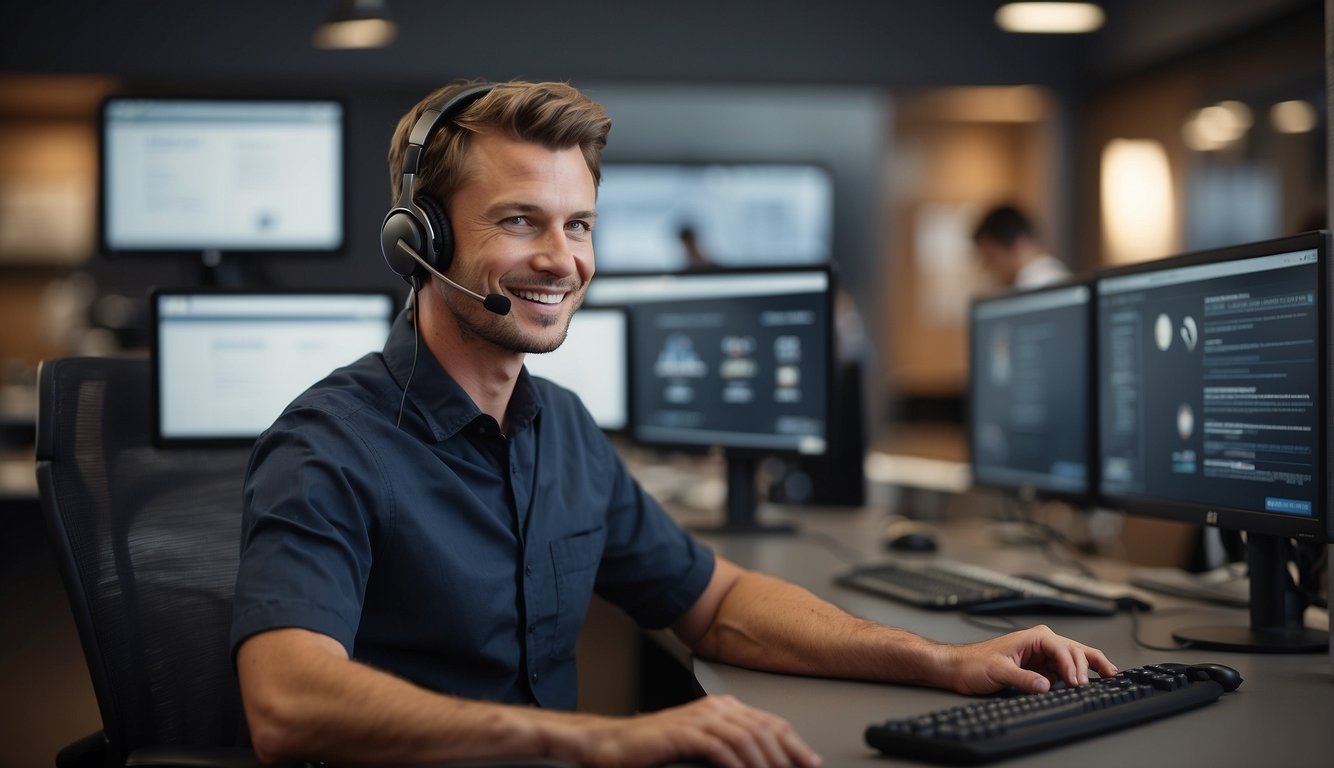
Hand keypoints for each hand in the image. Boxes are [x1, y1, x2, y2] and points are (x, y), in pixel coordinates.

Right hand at [572, 694, 821, 767]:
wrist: (614, 743)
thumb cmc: (655, 748)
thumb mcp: (701, 744)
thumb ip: (730, 748)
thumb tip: (762, 763)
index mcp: (721, 707)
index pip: (768, 722)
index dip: (794, 743)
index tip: (810, 762)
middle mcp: (714, 707)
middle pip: (763, 728)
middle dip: (787, 755)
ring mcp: (698, 718)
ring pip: (746, 738)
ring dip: (765, 763)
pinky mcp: (683, 733)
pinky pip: (720, 748)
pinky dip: (738, 766)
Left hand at [940, 624, 1116, 694]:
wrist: (959, 668)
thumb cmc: (974, 663)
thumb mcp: (998, 671)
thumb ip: (1023, 679)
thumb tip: (1046, 686)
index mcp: (1034, 637)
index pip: (1062, 649)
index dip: (1072, 666)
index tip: (1076, 683)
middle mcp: (1041, 643)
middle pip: (1075, 650)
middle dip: (1087, 665)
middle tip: (1095, 683)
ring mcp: (1042, 655)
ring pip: (1074, 658)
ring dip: (1088, 668)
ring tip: (1107, 677)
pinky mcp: (1040, 668)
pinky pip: (1065, 670)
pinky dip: (1078, 675)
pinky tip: (1089, 680)